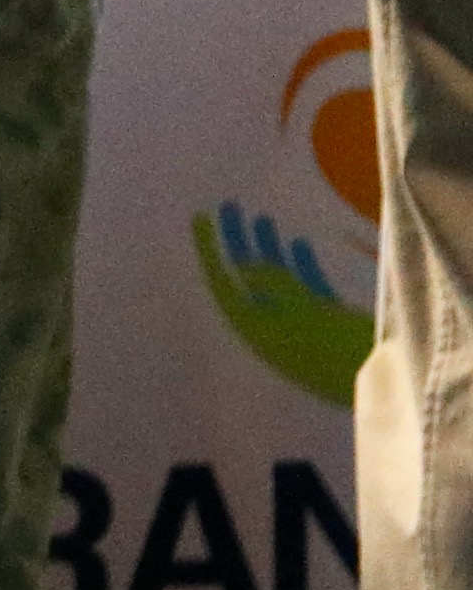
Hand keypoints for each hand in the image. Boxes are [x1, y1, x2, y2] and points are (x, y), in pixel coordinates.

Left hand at [200, 198, 374, 404]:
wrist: (389, 384)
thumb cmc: (342, 349)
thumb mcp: (304, 313)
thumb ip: (275, 286)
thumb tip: (244, 266)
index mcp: (258, 328)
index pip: (224, 283)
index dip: (211, 250)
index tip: (201, 218)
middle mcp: (272, 326)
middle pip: (245, 277)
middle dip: (236, 242)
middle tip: (228, 206)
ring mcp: (299, 324)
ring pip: (275, 280)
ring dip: (267, 249)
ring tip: (260, 218)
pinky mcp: (325, 323)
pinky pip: (304, 288)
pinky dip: (299, 266)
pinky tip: (298, 244)